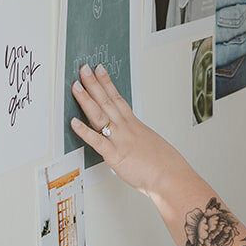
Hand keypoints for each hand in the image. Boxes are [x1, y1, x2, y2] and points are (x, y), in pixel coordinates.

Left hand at [70, 63, 185, 197]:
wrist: (171, 176)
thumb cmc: (164, 164)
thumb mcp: (150, 144)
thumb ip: (137, 140)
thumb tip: (131, 141)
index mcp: (134, 125)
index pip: (118, 98)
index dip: (107, 83)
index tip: (100, 71)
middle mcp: (126, 128)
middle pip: (107, 101)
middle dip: (93, 83)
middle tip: (83, 69)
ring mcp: (120, 140)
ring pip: (100, 115)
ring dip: (86, 99)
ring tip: (76, 86)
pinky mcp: (115, 155)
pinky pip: (97, 141)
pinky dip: (84, 132)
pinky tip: (74, 123)